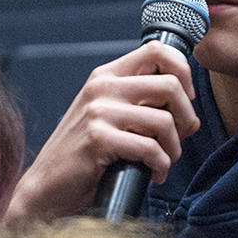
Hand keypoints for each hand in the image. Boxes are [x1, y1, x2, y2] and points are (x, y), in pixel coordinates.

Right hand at [6, 41, 199, 219]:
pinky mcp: (98, 139)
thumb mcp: (110, 119)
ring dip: (174, 149)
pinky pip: (150, 149)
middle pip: (170, 85)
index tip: (185, 99)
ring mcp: (98, 112)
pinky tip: (154, 173)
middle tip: (179, 138)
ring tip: (164, 162)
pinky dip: (160, 166)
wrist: (46, 186)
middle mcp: (101, 87)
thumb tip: (191, 119)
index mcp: (106, 76)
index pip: (157, 50)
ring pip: (164, 121)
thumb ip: (145, 109)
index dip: (182, 72)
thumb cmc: (82, 155)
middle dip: (186, 116)